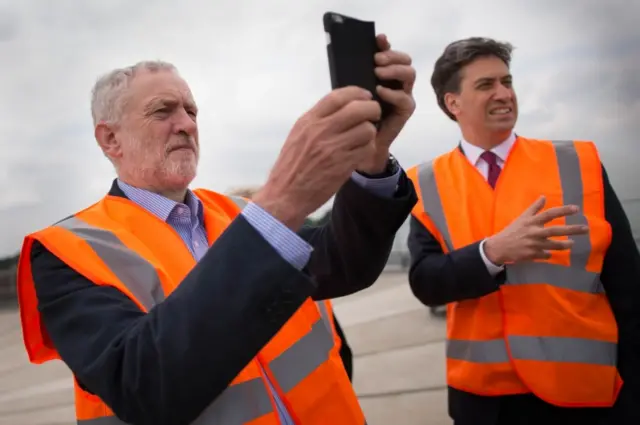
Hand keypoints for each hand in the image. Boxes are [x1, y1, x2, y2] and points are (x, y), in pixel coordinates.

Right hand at [253, 86, 380, 229]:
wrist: (285, 195)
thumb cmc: (291, 167)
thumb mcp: (298, 136)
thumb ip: (317, 120)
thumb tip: (341, 106)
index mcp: (308, 122)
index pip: (337, 96)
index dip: (356, 93)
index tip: (365, 96)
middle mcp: (321, 131)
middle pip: (358, 109)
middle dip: (372, 110)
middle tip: (374, 115)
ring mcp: (333, 148)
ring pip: (367, 129)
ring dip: (370, 133)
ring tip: (364, 138)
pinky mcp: (343, 165)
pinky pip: (366, 149)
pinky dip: (367, 150)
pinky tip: (360, 153)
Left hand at [358, 34, 415, 173]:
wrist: (360, 142)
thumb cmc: (354, 114)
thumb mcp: (352, 91)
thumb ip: (355, 76)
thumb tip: (350, 57)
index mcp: (384, 73)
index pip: (389, 53)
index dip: (385, 45)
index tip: (378, 39)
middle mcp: (396, 81)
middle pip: (405, 60)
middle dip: (392, 56)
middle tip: (376, 60)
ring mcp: (403, 94)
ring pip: (409, 74)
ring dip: (394, 70)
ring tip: (378, 73)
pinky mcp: (405, 109)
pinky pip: (404, 97)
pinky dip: (392, 93)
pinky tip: (380, 91)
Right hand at [483, 196, 588, 264]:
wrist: (500, 247)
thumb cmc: (512, 231)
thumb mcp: (522, 217)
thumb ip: (534, 208)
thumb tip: (544, 197)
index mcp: (531, 221)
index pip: (550, 214)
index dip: (564, 211)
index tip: (577, 209)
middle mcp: (534, 232)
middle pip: (556, 230)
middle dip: (572, 229)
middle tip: (585, 229)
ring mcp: (534, 244)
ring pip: (554, 245)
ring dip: (565, 244)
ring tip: (572, 243)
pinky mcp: (533, 255)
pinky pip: (545, 255)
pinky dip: (549, 254)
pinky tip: (551, 253)